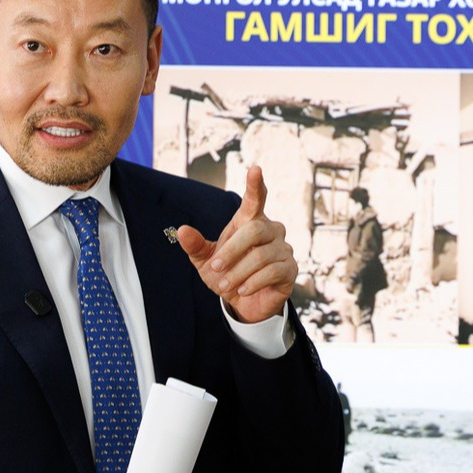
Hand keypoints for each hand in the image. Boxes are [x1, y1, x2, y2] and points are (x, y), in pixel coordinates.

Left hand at [176, 165, 295, 323]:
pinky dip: (253, 283)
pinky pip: (272, 272)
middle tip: (216, 268)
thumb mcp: (206, 262)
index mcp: (249, 221)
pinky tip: (243, 290)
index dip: (255, 184)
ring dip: (238, 272)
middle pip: (253, 230)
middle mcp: (270, 229)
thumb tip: (181, 230)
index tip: (255, 169)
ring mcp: (283, 248)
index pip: (255, 198)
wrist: (244, 303)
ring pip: (261, 255)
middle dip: (231, 251)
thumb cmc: (227, 274)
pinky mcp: (290, 269)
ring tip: (225, 285)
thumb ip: (196, 246)